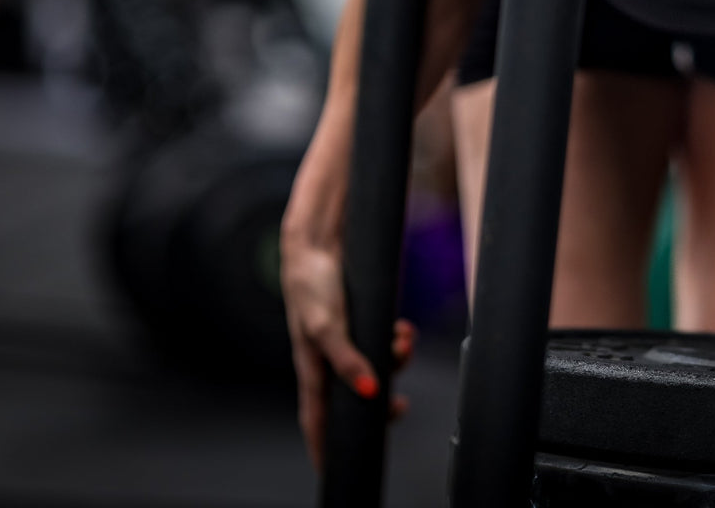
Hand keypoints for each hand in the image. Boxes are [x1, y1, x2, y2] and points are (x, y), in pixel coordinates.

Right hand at [280, 238, 414, 467]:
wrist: (318, 243)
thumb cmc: (310, 285)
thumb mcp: (328, 326)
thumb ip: (348, 360)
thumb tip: (369, 391)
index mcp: (312, 368)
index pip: (316, 420)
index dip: (324, 447)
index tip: (333, 471)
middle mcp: (328, 359)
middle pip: (356, 398)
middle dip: (381, 404)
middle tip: (399, 407)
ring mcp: (345, 341)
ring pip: (376, 368)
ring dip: (396, 361)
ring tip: (404, 342)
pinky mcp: (360, 322)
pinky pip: (385, 342)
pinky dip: (398, 340)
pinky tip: (403, 329)